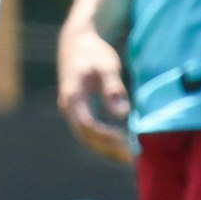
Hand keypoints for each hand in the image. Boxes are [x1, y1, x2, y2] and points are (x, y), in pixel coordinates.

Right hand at [55, 22, 132, 163]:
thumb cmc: (93, 51)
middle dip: (108, 149)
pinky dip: (103, 140)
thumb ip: (113, 88)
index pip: (87, 125)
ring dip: (106, 148)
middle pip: (85, 136)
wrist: (76, 41)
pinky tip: (120, 144)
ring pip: (86, 136)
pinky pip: (88, 130)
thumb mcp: (107, 65)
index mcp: (73, 95)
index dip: (107, 137)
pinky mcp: (77, 110)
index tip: (127, 143)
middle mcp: (68, 106)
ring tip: (129, 156)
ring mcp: (71, 109)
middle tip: (132, 158)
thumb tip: (121, 113)